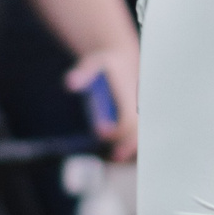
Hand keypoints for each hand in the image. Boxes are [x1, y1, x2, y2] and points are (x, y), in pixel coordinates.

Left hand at [66, 44, 138, 161]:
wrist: (123, 57)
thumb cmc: (107, 63)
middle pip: (139, 133)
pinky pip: (142, 133)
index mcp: (130, 94)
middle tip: (114, 157)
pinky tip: (123, 153)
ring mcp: (143, 109)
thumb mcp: (94, 62)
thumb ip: (83, 73)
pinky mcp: (142, 114)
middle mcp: (140, 104)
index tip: (99, 131)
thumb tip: (70, 84)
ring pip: (143, 135)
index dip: (115, 130)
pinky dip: (135, 144)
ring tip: (117, 157)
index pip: (127, 120)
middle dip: (128, 146)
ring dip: (132, 148)